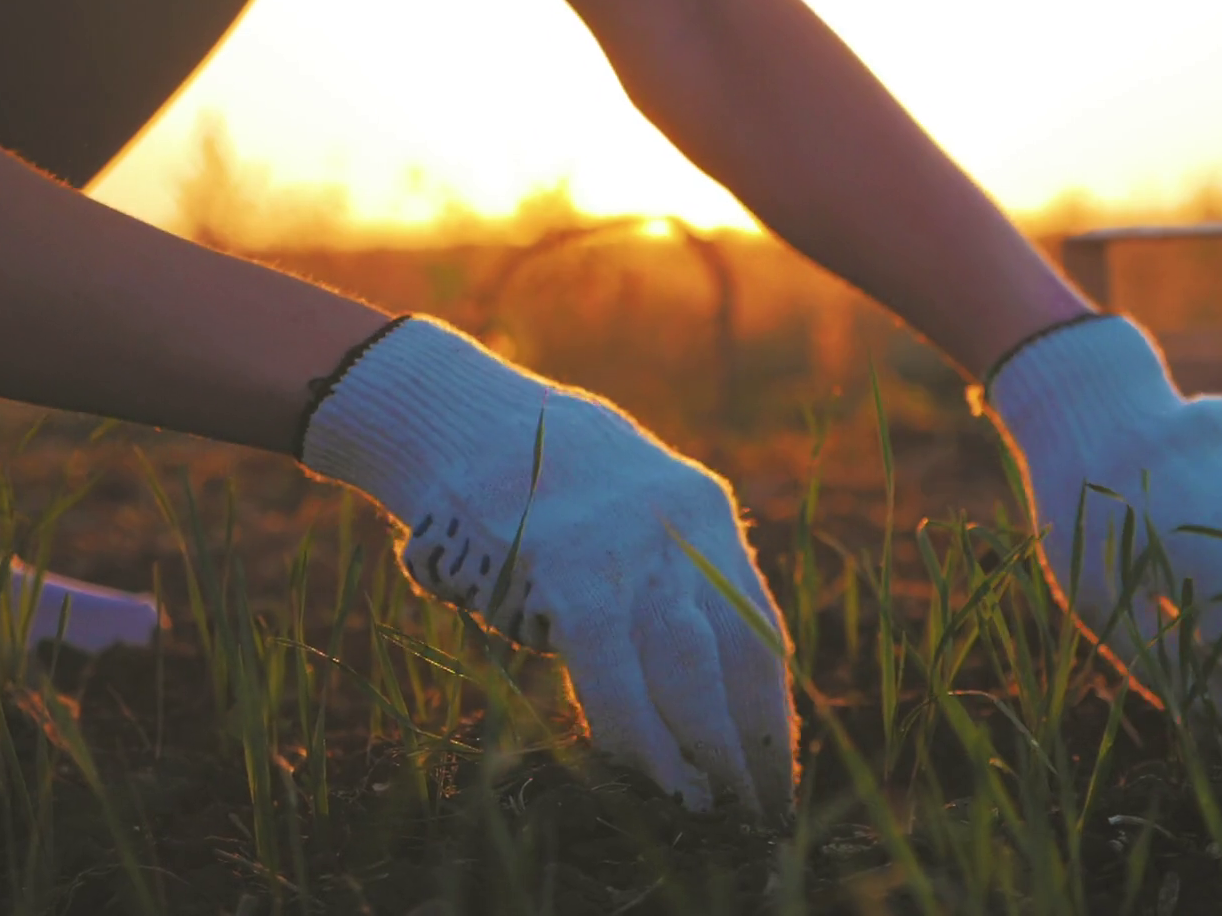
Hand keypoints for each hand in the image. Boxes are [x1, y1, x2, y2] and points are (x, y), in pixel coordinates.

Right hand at [299, 317, 796, 818]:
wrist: (448, 413)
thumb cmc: (526, 465)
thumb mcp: (621, 500)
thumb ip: (661, 565)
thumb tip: (691, 660)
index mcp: (702, 508)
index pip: (758, 628)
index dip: (768, 707)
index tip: (772, 763)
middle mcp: (681, 529)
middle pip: (739, 659)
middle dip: (751, 743)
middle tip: (758, 807)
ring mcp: (628, 553)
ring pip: (693, 677)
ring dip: (706, 754)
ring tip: (711, 809)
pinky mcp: (569, 579)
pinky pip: (618, 681)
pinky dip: (639, 739)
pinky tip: (651, 778)